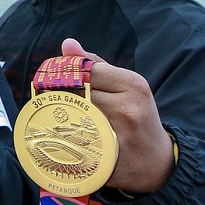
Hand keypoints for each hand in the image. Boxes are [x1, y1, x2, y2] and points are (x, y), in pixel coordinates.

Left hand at [61, 39, 174, 194]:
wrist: (157, 161)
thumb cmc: (136, 116)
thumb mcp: (126, 87)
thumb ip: (97, 66)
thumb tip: (68, 43)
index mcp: (133, 85)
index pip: (86, 71)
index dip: (65, 74)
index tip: (53, 79)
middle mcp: (127, 108)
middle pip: (76, 93)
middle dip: (58, 94)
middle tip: (48, 98)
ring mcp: (117, 133)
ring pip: (71, 115)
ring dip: (58, 113)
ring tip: (56, 114)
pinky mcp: (106, 156)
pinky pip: (74, 140)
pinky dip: (64, 135)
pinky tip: (63, 133)